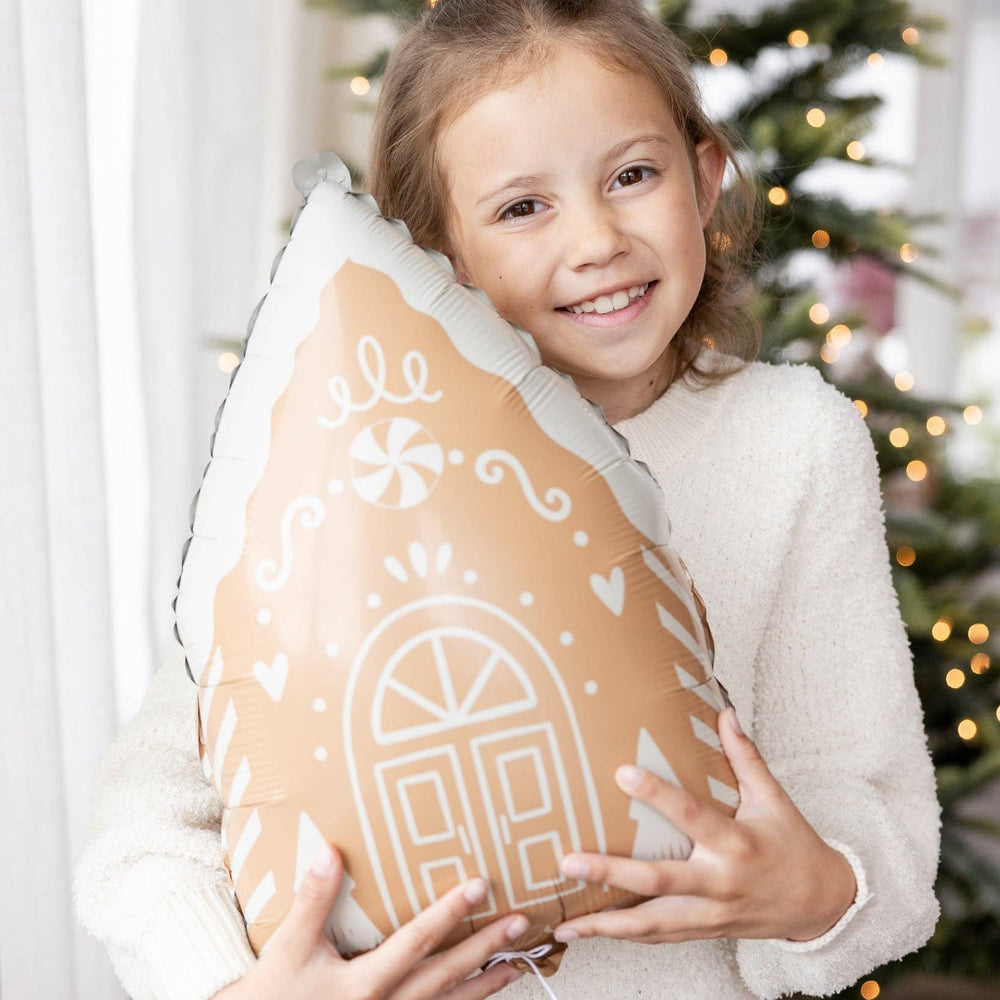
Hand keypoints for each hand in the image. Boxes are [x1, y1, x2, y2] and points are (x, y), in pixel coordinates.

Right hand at [212, 845, 525, 999]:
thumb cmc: (272, 997)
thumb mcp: (287, 948)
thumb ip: (312, 901)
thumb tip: (331, 853)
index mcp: (365, 984)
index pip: (417, 941)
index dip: (449, 913)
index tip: (479, 886)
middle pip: (446, 975)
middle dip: (486, 948)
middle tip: (520, 921)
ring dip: (487, 983)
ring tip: (519, 962)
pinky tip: (481, 993)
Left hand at [552, 707, 856, 945]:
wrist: (822, 905)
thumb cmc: (793, 844)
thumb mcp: (774, 799)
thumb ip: (746, 757)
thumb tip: (724, 712)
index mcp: (736, 843)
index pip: (691, 815)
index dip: (658, 795)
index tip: (622, 774)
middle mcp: (720, 883)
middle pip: (659, 881)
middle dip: (612, 872)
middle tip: (570, 861)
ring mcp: (711, 914)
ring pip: (653, 923)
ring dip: (607, 924)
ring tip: (566, 921)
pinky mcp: (705, 931)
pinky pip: (659, 937)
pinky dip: (624, 936)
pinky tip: (590, 933)